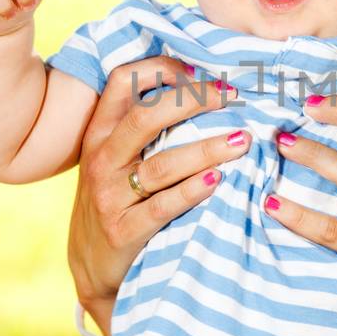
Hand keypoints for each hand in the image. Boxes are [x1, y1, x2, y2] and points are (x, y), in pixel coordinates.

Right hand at [68, 54, 247, 334]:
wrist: (93, 268)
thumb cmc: (116, 202)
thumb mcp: (115, 159)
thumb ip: (143, 127)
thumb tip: (201, 85)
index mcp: (100, 133)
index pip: (123, 81)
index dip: (162, 68)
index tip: (202, 70)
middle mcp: (102, 159)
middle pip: (147, 116)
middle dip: (194, 100)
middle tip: (233, 97)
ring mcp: (110, 196)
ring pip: (163, 163)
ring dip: (208, 148)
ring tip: (243, 140)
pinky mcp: (123, 231)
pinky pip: (164, 206)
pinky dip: (193, 190)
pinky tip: (220, 179)